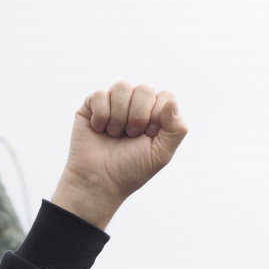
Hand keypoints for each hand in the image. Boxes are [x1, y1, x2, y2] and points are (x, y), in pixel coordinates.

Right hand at [52, 82, 187, 228]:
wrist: (98, 181)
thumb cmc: (131, 169)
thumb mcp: (161, 153)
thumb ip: (176, 128)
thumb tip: (171, 101)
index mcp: (156, 115)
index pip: (165, 97)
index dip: (157, 116)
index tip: (148, 136)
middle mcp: (135, 105)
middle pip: (144, 89)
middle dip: (138, 116)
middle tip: (131, 135)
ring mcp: (113, 104)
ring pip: (122, 87)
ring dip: (119, 115)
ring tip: (114, 134)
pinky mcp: (92, 106)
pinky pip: (100, 95)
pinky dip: (101, 116)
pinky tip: (99, 130)